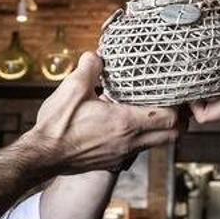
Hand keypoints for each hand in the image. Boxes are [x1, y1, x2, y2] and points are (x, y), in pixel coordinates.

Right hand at [27, 52, 183, 173]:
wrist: (41, 156)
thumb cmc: (57, 125)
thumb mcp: (72, 88)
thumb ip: (89, 67)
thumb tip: (97, 56)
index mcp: (125, 123)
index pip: (169, 119)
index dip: (178, 106)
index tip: (174, 93)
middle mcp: (129, 142)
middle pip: (172, 136)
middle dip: (178, 121)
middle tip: (172, 104)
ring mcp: (121, 155)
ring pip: (156, 144)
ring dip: (160, 130)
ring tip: (151, 112)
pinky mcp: (112, 162)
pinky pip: (137, 150)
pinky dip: (142, 138)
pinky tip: (128, 124)